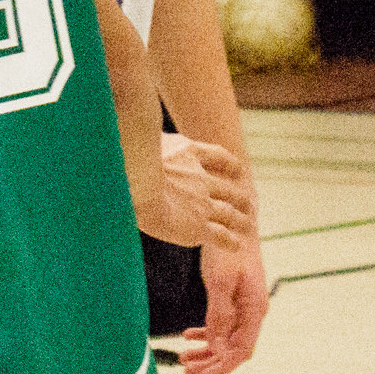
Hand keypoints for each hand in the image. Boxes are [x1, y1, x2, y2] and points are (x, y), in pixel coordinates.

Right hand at [139, 133, 253, 252]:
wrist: (133, 181)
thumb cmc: (126, 157)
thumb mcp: (136, 138)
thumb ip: (139, 138)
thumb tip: (127, 129)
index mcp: (186, 152)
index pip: (215, 155)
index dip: (228, 163)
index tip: (237, 169)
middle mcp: (199, 177)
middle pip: (227, 187)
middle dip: (238, 195)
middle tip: (246, 202)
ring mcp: (201, 202)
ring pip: (230, 212)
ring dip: (241, 219)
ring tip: (248, 224)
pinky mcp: (198, 226)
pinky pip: (221, 235)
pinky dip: (230, 240)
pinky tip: (236, 244)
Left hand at [179, 211, 269, 373]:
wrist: (233, 222)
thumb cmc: (229, 248)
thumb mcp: (220, 281)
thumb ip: (219, 314)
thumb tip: (216, 345)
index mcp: (254, 309)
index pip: (241, 349)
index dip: (223, 366)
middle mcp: (252, 311)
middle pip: (233, 348)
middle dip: (211, 362)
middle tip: (187, 372)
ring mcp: (243, 306)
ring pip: (225, 338)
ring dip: (206, 351)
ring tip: (184, 359)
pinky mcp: (233, 299)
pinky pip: (221, 324)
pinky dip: (206, 333)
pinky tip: (188, 335)